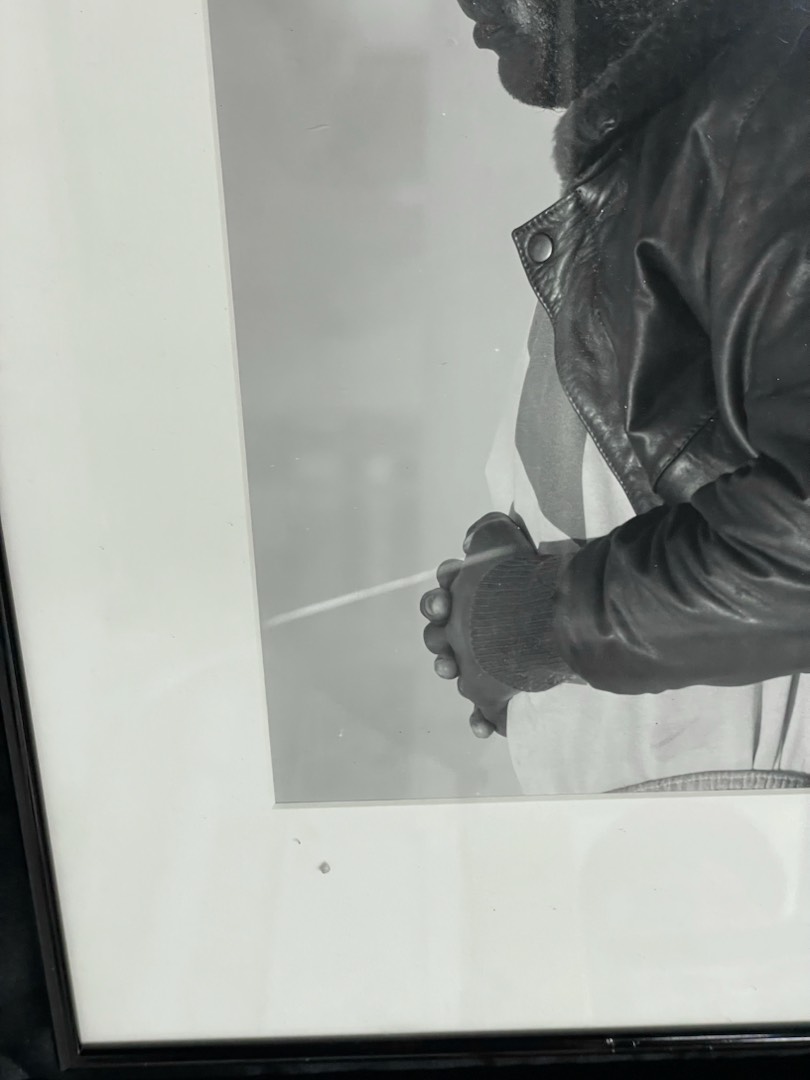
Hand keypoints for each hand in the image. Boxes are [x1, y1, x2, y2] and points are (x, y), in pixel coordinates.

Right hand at [421, 512, 535, 739]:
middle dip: (436, 634)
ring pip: (457, 669)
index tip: (445, 599)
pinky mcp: (507, 687)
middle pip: (441, 632)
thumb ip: (490, 531)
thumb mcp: (513, 541)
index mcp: (477, 592)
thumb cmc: (538, 579)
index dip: (440, 595)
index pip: (446, 593)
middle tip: (445, 636)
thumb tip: (470, 542)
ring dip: (448, 668)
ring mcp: (490, 658)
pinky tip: (484, 728)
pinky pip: (487, 710)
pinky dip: (482, 719)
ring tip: (451, 669)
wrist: (582, 614)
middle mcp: (478, 625)